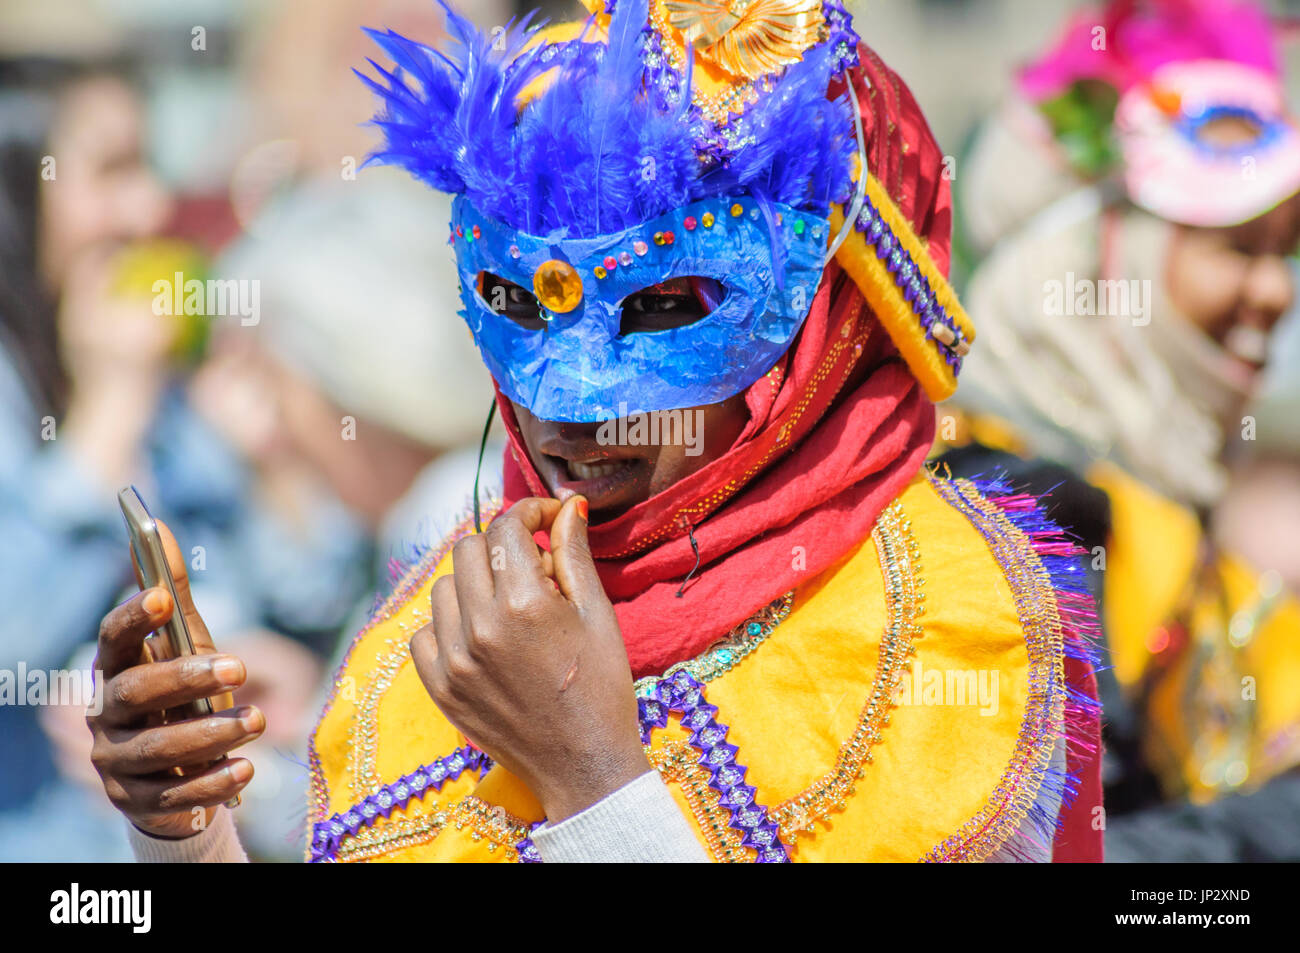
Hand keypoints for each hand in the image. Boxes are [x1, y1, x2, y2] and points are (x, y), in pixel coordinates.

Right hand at [88, 520, 262, 838]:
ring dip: (210, 733)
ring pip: (156, 749)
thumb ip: (176, 593)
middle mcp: (105, 715)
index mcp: (115, 670)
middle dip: (187, 678)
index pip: (112, 640)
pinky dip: (212, 782)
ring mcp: (116, 762)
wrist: (176, 769)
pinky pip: (172, 796)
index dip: (134, 617)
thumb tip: (161, 526)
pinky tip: (246, 768)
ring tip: (258, 721)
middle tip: (240, 667)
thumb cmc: (183, 692)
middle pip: (136, 694)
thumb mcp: (186, 644)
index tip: (165, 595)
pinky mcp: (135, 803)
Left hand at [410, 496, 648, 821]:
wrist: (585, 766)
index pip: (507, 527)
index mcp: (525, 605)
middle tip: (533, 568)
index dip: (531, 512)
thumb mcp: (597, 614)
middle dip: (503, 546)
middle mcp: (481, 629)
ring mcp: (454, 661)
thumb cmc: (602, 687)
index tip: (548, 521)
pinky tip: (484, 637)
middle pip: (471, 548)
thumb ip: (574, 554)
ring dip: (476, 583)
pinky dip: (451, 624)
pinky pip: (426, 631)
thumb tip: (567, 505)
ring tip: (509, 605)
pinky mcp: (440, 688)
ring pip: (445, 585)